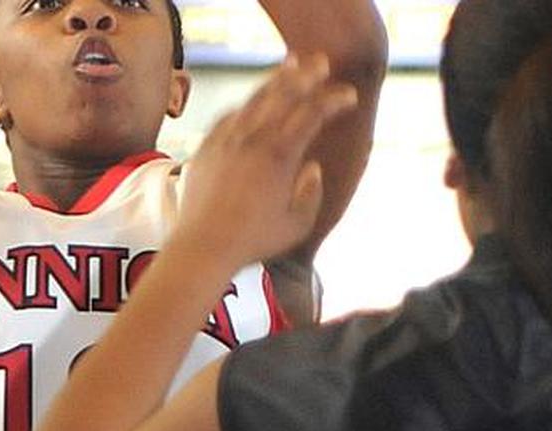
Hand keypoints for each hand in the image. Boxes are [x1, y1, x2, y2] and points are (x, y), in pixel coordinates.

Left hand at [175, 53, 358, 269]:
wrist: (203, 246)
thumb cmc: (254, 241)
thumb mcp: (297, 224)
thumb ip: (311, 192)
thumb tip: (311, 167)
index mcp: (279, 157)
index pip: (312, 114)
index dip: (333, 100)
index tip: (348, 96)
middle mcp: (252, 140)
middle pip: (283, 95)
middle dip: (307, 75)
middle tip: (322, 63)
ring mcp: (226, 140)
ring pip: (255, 100)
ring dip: (276, 80)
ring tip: (290, 67)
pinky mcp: (207, 147)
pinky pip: (229, 115)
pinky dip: (246, 104)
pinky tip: (254, 102)